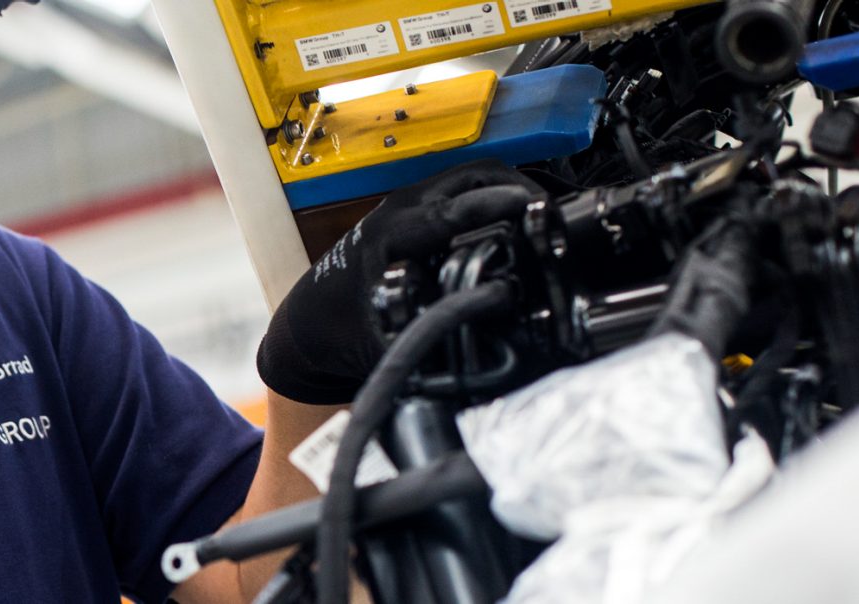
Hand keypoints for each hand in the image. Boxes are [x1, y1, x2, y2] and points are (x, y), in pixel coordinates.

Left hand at [257, 159, 546, 403]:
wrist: (307, 323)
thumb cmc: (339, 329)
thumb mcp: (384, 339)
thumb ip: (427, 334)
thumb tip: (476, 333)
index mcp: (394, 235)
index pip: (456, 208)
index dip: (502, 204)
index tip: (539, 209)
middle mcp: (401, 211)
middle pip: (472, 177)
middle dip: (518, 188)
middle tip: (551, 214)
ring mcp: (406, 207)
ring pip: (469, 179)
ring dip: (506, 190)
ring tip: (540, 216)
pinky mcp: (413, 214)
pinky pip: (460, 192)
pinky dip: (491, 199)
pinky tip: (513, 223)